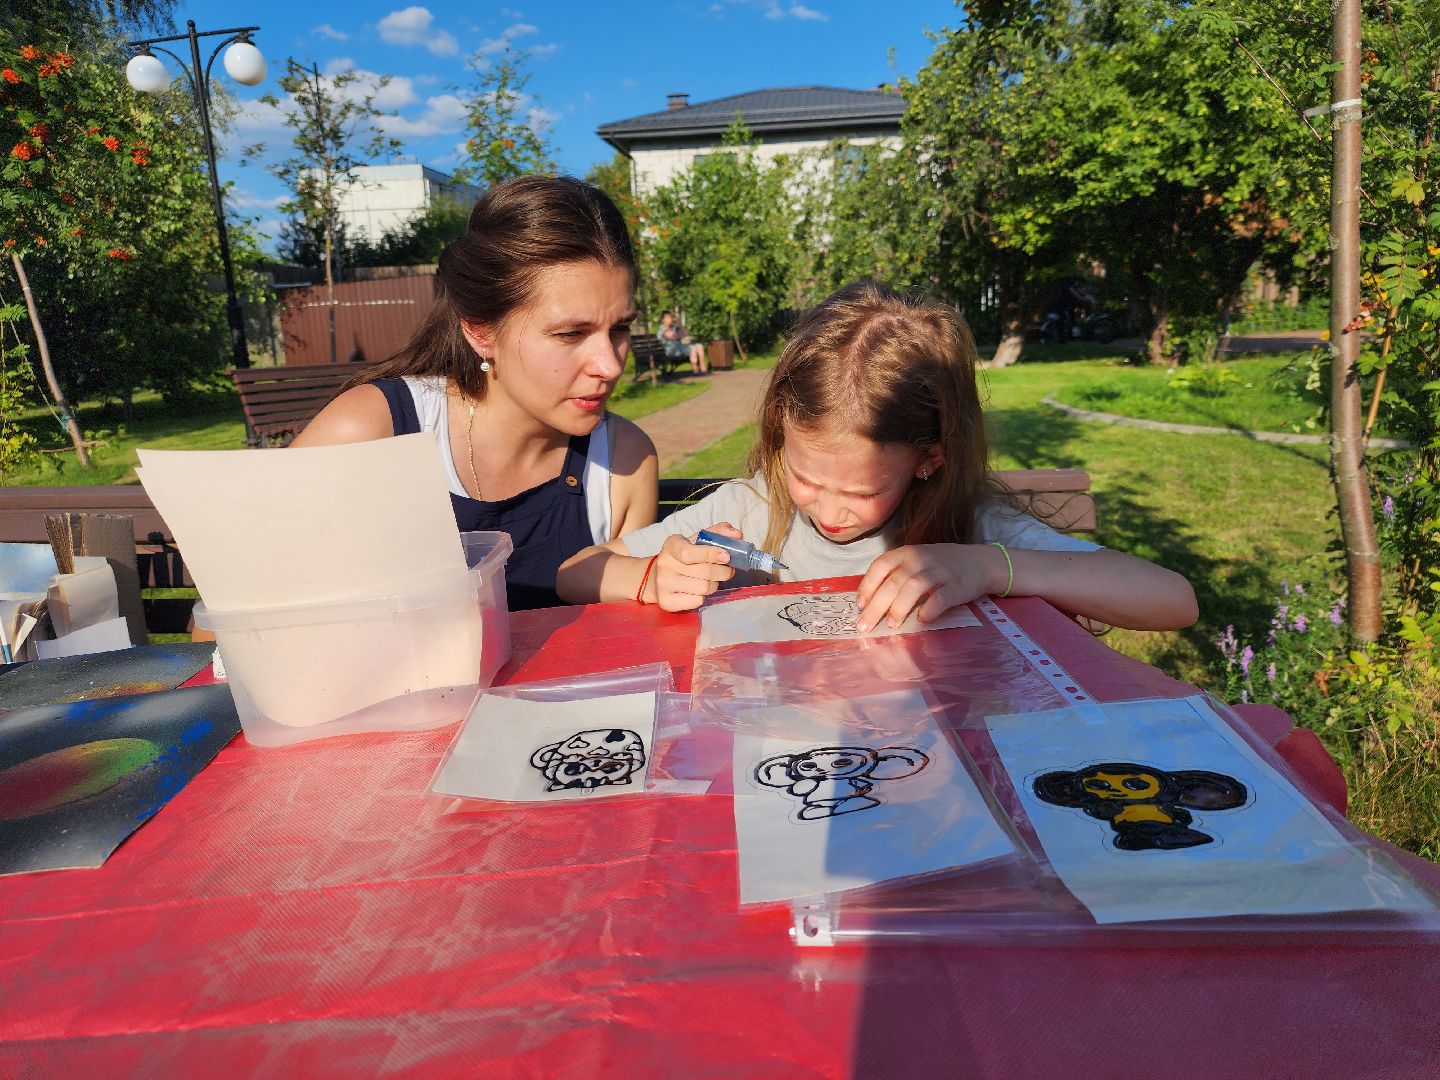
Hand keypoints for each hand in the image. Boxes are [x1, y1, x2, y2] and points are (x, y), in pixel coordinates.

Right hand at [649, 522, 740, 610]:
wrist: (657, 577)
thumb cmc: (683, 557)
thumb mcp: (696, 541)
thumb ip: (718, 534)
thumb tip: (736, 534)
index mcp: (672, 545)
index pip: (689, 552)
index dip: (710, 554)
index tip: (727, 556)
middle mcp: (664, 564)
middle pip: (703, 571)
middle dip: (722, 571)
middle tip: (728, 571)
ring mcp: (663, 584)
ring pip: (702, 587)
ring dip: (714, 584)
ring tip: (713, 580)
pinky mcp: (666, 602)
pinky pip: (696, 601)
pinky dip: (703, 596)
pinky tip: (699, 591)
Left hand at [854, 543, 998, 632]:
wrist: (980, 561)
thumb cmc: (941, 565)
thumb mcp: (916, 560)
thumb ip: (895, 574)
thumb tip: (869, 601)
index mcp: (907, 552)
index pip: (881, 566)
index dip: (867, 585)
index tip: (859, 605)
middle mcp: (921, 559)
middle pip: (894, 581)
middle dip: (876, 606)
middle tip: (865, 626)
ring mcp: (940, 571)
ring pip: (914, 587)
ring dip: (899, 607)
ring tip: (891, 624)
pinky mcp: (958, 586)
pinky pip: (941, 597)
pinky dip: (930, 609)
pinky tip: (922, 619)